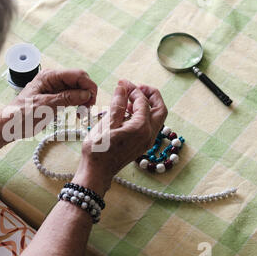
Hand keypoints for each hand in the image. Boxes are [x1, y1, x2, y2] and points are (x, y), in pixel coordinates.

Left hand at [0, 69, 97, 142]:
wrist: (9, 126)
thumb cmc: (22, 115)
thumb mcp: (45, 107)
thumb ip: (67, 98)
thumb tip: (86, 94)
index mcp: (49, 76)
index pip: (77, 74)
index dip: (88, 86)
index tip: (92, 101)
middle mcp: (54, 79)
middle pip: (80, 81)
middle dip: (87, 93)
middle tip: (87, 110)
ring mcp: (55, 89)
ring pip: (78, 90)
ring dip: (84, 100)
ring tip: (82, 114)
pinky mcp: (56, 98)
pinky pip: (72, 98)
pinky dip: (78, 104)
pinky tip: (77, 114)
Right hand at [72, 80, 167, 196]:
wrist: (97, 172)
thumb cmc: (98, 150)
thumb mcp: (106, 124)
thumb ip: (118, 104)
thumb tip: (123, 88)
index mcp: (141, 127)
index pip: (143, 101)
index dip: (133, 89)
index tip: (122, 82)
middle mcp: (149, 135)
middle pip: (160, 108)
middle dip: (151, 95)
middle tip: (137, 88)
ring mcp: (147, 142)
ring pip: (156, 118)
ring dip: (147, 105)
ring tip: (130, 99)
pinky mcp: (142, 146)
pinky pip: (149, 127)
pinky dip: (143, 116)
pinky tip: (128, 113)